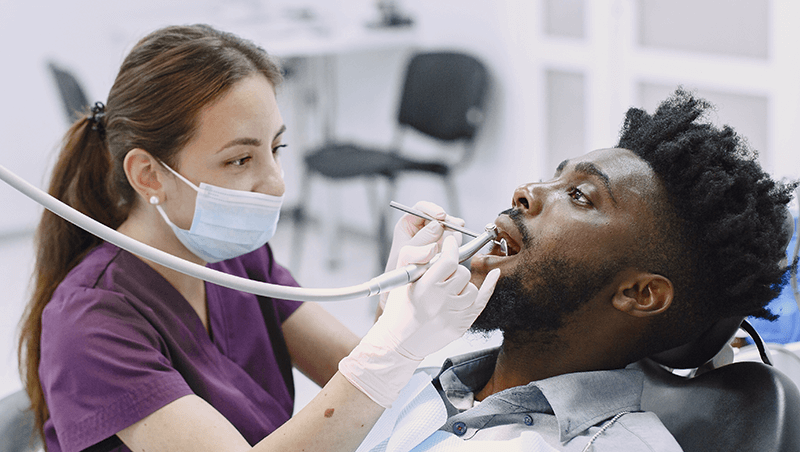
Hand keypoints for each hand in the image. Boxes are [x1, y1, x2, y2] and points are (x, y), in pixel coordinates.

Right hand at [339, 236, 499, 406]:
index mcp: (424, 289)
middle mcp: (440, 303)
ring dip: (462, 285)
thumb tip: (437, 244)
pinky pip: (481, 303)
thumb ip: (416, 257)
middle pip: (462, 274)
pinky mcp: (460, 327)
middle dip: (453, 270)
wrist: (397, 342)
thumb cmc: (399, 309)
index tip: (450, 243)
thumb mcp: (401, 279)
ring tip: (448, 290)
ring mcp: (452, 317)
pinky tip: (494, 276)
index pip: (449, 261)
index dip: (451, 248)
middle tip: (442, 276)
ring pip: (471, 288)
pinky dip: (489, 287)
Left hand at [381, 201, 463, 308]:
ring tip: (454, 241)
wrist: (406, 286)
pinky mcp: (443, 245)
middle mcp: (421, 228)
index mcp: (408, 224)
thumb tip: (438, 226)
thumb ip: (423, 239)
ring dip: (453, 231)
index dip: (432, 209)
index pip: (421, 208)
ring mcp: (433, 236)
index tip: (442, 216)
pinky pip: (453, 238)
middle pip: (438, 215)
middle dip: (448, 220)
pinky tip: (454, 248)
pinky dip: (455, 241)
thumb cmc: (400, 270)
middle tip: (458, 225)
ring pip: (448, 226)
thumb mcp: (408, 254)